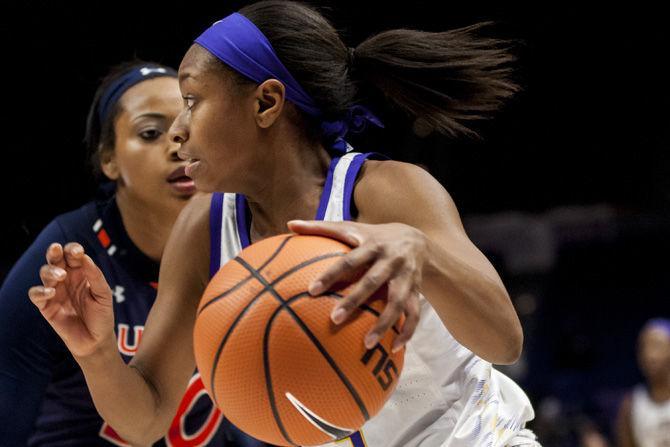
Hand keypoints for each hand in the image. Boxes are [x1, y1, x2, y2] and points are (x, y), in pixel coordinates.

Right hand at [28, 243, 114, 357]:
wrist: (96, 340)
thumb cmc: (102, 315)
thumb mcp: (104, 295)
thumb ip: (95, 276)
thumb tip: (85, 258)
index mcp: (81, 273)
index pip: (73, 256)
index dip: (73, 250)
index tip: (78, 251)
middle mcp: (66, 279)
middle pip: (55, 260)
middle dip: (55, 252)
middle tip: (57, 249)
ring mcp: (55, 292)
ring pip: (45, 273)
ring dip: (50, 271)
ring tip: (61, 276)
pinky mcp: (46, 306)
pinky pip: (36, 294)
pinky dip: (40, 291)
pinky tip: (51, 292)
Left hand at [287, 220, 425, 351]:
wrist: (419, 239)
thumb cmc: (375, 236)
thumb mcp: (352, 227)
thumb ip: (321, 227)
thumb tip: (290, 223)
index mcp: (372, 244)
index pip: (349, 261)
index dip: (331, 274)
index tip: (311, 290)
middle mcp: (391, 260)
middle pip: (372, 282)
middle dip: (355, 301)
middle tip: (334, 319)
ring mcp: (406, 277)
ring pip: (396, 302)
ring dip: (383, 324)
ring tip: (366, 344)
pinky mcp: (416, 291)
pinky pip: (414, 314)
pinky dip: (407, 332)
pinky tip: (394, 348)